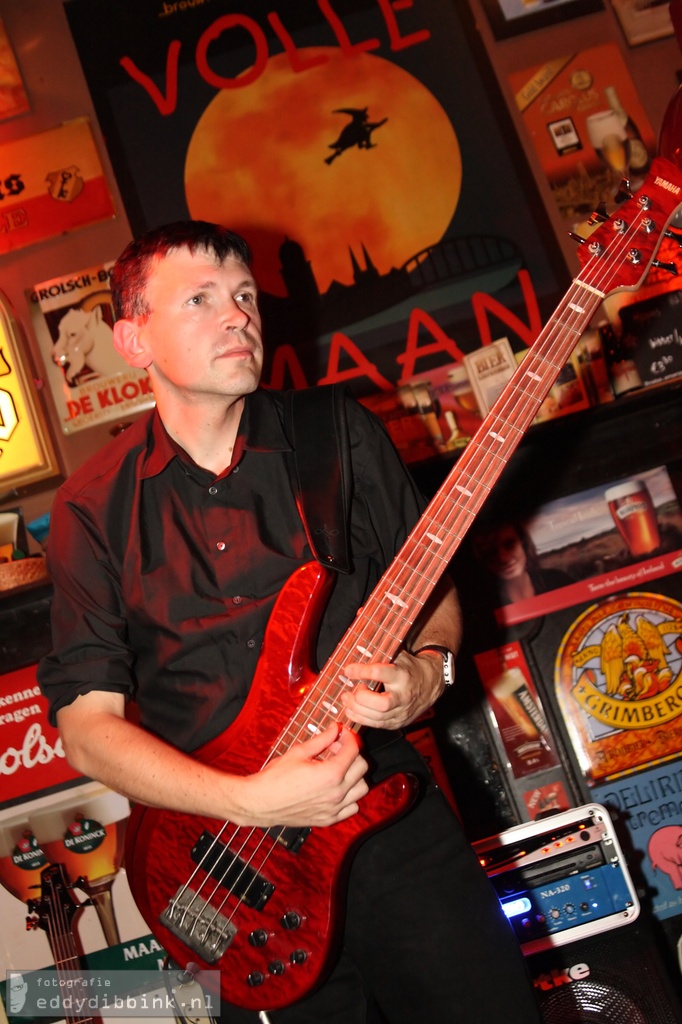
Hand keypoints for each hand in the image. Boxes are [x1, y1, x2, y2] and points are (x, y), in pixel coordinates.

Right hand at [236, 724, 368, 827]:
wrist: (261, 802)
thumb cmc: (276, 778)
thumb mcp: (299, 752)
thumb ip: (322, 740)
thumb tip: (335, 728)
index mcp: (331, 774)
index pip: (354, 750)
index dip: (350, 737)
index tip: (343, 733)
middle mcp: (337, 793)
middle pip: (362, 767)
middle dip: (352, 753)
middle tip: (336, 748)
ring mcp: (334, 808)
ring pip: (362, 788)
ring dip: (354, 775)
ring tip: (338, 768)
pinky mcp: (329, 819)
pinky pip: (353, 807)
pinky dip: (350, 796)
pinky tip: (336, 788)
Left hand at [339, 650, 443, 730]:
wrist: (430, 684)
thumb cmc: (409, 668)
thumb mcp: (398, 657)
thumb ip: (379, 657)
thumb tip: (355, 655)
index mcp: (403, 675)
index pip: (380, 673)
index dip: (362, 671)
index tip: (348, 670)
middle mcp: (404, 695)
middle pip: (382, 704)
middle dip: (361, 699)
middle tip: (350, 691)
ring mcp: (402, 712)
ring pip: (378, 717)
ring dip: (357, 710)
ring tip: (346, 699)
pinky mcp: (398, 722)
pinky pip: (377, 725)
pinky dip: (361, 719)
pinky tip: (351, 711)